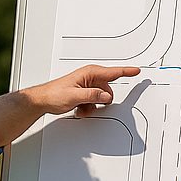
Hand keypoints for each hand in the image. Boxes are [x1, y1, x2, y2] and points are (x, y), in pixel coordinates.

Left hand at [0, 64, 140, 145]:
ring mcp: (88, 86)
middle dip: (101, 101)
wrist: (43, 100)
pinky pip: (94, 103)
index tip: (137, 71)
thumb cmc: (54, 94)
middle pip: (108, 91)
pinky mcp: (85, 94)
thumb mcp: (74, 97)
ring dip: (93, 106)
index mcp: (90, 73)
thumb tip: (106, 97)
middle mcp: (90, 78)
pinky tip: (78, 109)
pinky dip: (88, 108)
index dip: (126, 71)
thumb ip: (92, 96)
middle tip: (88, 105)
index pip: (113, 72)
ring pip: (101, 99)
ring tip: (80, 107)